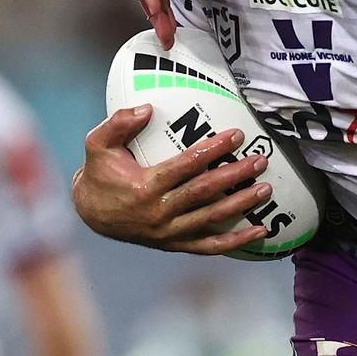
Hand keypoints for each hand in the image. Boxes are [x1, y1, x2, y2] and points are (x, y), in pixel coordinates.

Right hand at [73, 105, 272, 253]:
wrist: (90, 213)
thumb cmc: (99, 173)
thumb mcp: (97, 144)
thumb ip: (119, 123)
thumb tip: (147, 109)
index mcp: (145, 187)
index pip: (186, 166)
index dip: (213, 150)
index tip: (236, 135)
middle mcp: (159, 212)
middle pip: (205, 192)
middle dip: (236, 175)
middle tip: (260, 161)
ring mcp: (168, 232)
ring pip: (212, 219)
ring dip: (242, 204)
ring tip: (265, 188)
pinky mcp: (174, 244)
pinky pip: (209, 246)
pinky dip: (236, 241)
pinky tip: (260, 231)